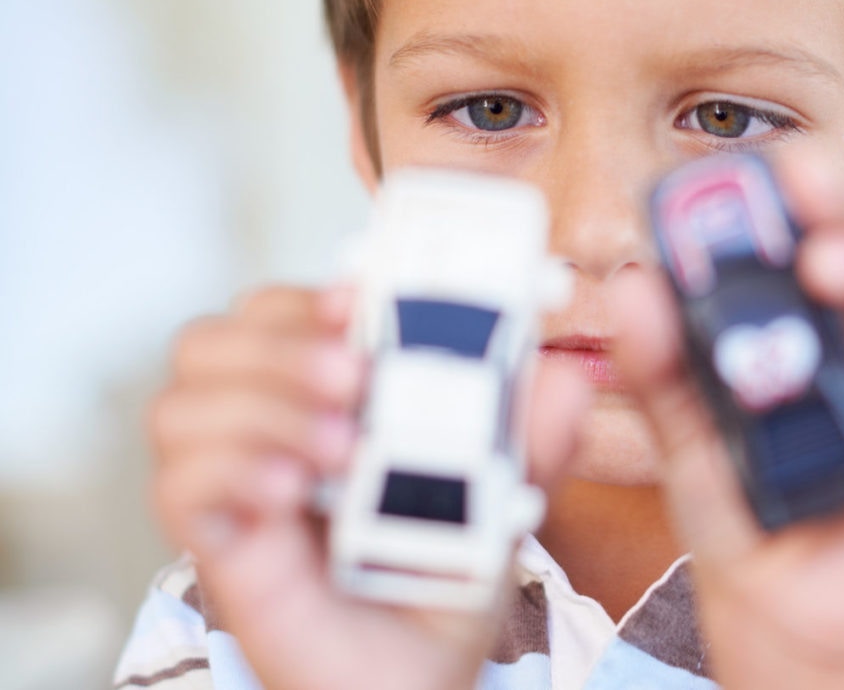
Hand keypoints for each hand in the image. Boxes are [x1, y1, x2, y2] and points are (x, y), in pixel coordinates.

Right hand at [150, 285, 587, 689]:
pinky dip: (226, 473)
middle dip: (280, 345)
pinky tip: (288, 493)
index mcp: (326, 396)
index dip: (308, 295)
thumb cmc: (444, 575)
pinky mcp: (218, 546)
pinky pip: (175, 489)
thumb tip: (564, 375)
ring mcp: (237, 486)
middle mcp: (268, 429)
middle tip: (352, 377)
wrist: (421, 675)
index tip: (358, 298)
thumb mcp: (499, 496)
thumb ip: (528, 436)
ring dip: (258, 408)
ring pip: (180, 406)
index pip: (280, 311)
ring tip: (337, 452)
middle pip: (212, 341)